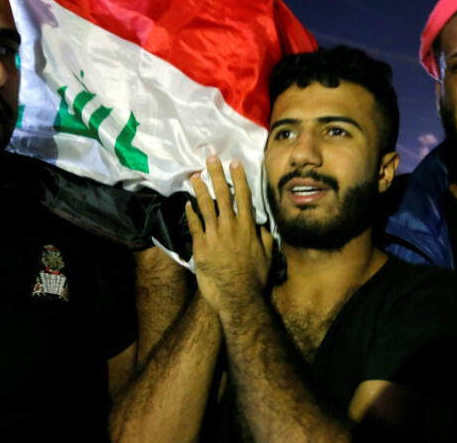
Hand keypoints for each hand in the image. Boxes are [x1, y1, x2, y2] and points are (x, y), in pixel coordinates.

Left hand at [185, 156, 270, 312]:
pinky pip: (194, 225)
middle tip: (211, 159)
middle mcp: (230, 226)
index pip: (243, 197)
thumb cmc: (256, 278)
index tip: (234, 164)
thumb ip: (265, 237)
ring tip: (194, 176)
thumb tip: (262, 225)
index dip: (238, 178)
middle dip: (217, 175)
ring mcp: (214, 235)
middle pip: (223, 195)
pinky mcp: (200, 246)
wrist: (238, 295)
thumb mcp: (268, 255)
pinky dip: (191, 213)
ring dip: (200, 189)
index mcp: (248, 227)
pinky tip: (188, 204)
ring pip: (206, 206)